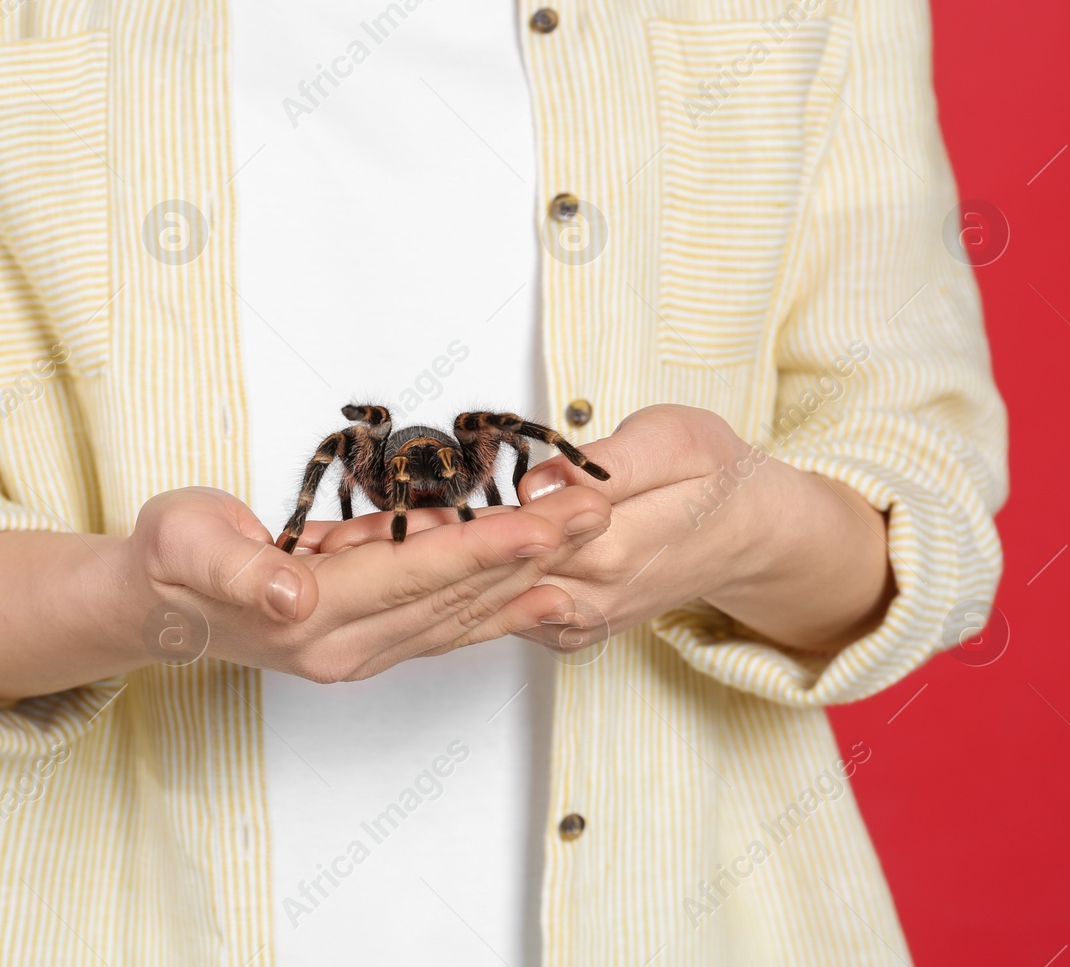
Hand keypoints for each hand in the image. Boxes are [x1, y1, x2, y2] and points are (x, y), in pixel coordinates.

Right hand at [119, 483, 612, 681]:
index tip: (542, 525)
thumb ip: (243, 574)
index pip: (415, 577)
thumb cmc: (170, 562)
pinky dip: (502, 606)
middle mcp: (348, 646)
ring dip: (530, 575)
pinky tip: (544, 590)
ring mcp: (363, 651)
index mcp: (309, 618)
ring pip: (464, 613)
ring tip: (587, 539)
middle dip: (531, 555)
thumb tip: (294, 598)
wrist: (153, 608)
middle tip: (594, 512)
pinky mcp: (371, 642)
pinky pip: (450, 624)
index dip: (481, 551)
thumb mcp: (187, 547)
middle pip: (457, 596)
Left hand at [317, 404, 893, 654]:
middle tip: (306, 556)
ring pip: (464, 607)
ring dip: (397, 594)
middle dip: (383, 569)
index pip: (493, 544)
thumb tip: (540, 488)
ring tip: (322, 572)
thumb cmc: (722, 476)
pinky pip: (486, 618)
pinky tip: (383, 598)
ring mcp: (571, 620)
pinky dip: (430, 607)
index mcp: (606, 548)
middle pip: (463, 584)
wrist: (763, 535)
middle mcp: (580, 598)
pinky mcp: (564, 624)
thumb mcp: (680, 445)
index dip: (417, 534)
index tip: (351, 527)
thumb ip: (609, 468)